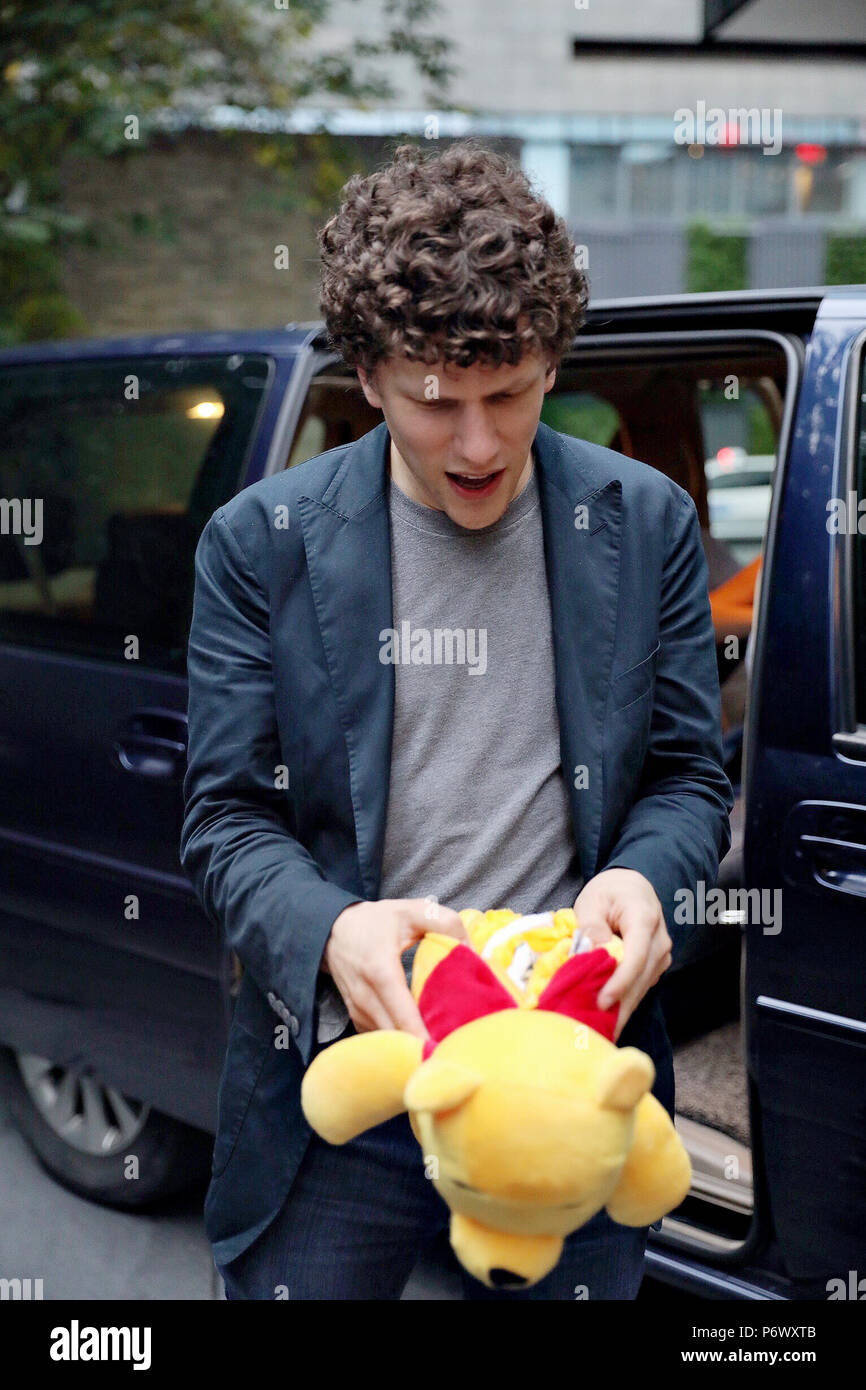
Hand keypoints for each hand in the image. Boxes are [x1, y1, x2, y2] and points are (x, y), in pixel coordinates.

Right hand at [322, 897, 467, 1040]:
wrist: (333, 930)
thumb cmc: (376, 921)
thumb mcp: (412, 911)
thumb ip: (447, 924)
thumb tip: (474, 954)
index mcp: (381, 972)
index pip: (405, 1018)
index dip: (427, 1039)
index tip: (451, 1049)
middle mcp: (366, 998)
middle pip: (399, 1038)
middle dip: (427, 1047)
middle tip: (457, 1049)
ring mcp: (358, 1012)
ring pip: (390, 1043)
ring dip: (415, 1046)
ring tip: (444, 1044)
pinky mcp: (357, 1019)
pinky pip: (382, 1040)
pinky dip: (402, 1042)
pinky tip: (422, 1037)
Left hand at [572, 868, 671, 1040]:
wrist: (632, 887)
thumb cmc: (610, 892)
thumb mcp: (593, 900)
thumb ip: (591, 925)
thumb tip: (593, 952)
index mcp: (644, 918)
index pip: (636, 956)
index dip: (619, 982)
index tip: (601, 1002)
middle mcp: (659, 940)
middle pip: (640, 979)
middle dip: (618, 1006)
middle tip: (593, 1030)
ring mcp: (661, 955)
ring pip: (641, 988)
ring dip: (620, 1010)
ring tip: (596, 1031)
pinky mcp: (656, 967)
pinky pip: (639, 988)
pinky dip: (623, 1002)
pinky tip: (605, 1019)